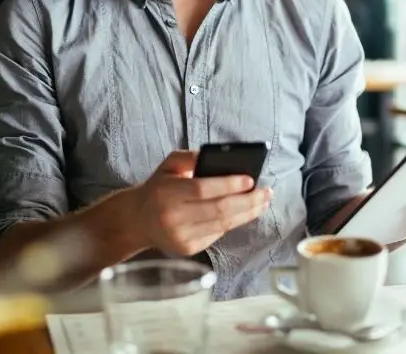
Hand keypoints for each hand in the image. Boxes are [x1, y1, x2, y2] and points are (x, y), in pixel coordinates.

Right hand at [131, 150, 272, 256]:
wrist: (138, 220)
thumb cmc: (159, 187)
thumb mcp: (168, 165)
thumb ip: (190, 156)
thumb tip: (218, 157)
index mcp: (166, 193)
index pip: (202, 189)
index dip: (229, 185)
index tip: (250, 179)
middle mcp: (172, 217)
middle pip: (218, 210)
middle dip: (247, 201)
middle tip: (266, 192)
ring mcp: (181, 237)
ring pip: (222, 225)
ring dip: (248, 213)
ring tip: (263, 202)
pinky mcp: (188, 249)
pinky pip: (218, 234)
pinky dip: (235, 222)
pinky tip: (247, 213)